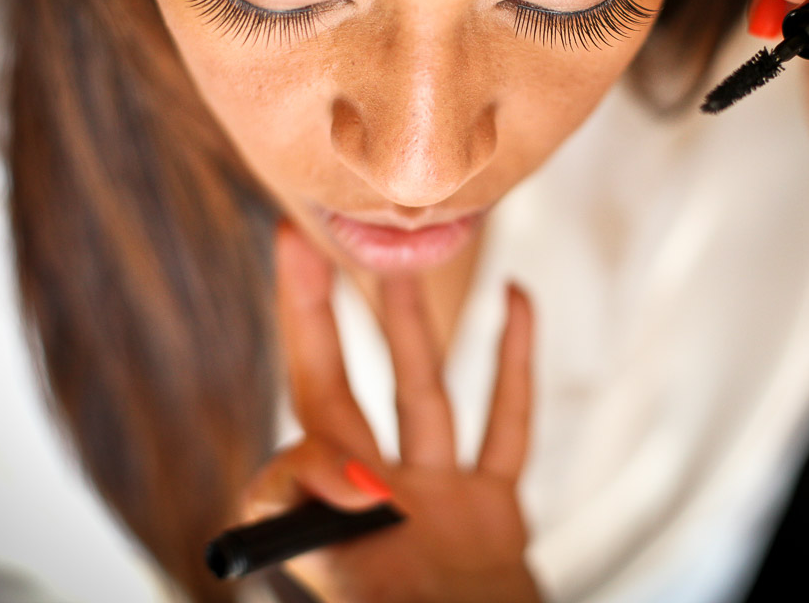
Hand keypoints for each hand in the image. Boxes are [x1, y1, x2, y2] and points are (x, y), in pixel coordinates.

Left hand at [235, 221, 540, 602]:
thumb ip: (315, 508)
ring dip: (419, 329)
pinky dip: (515, 365)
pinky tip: (517, 304)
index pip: (301, 405)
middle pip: (342, 386)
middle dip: (321, 315)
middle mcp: (377, 489)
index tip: (291, 249)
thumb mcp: (332, 570)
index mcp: (331, 507)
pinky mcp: (492, 505)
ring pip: (425, 393)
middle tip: (303, 239)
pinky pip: (505, 425)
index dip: (292, 329)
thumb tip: (354, 470)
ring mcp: (437, 493)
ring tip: (408, 263)